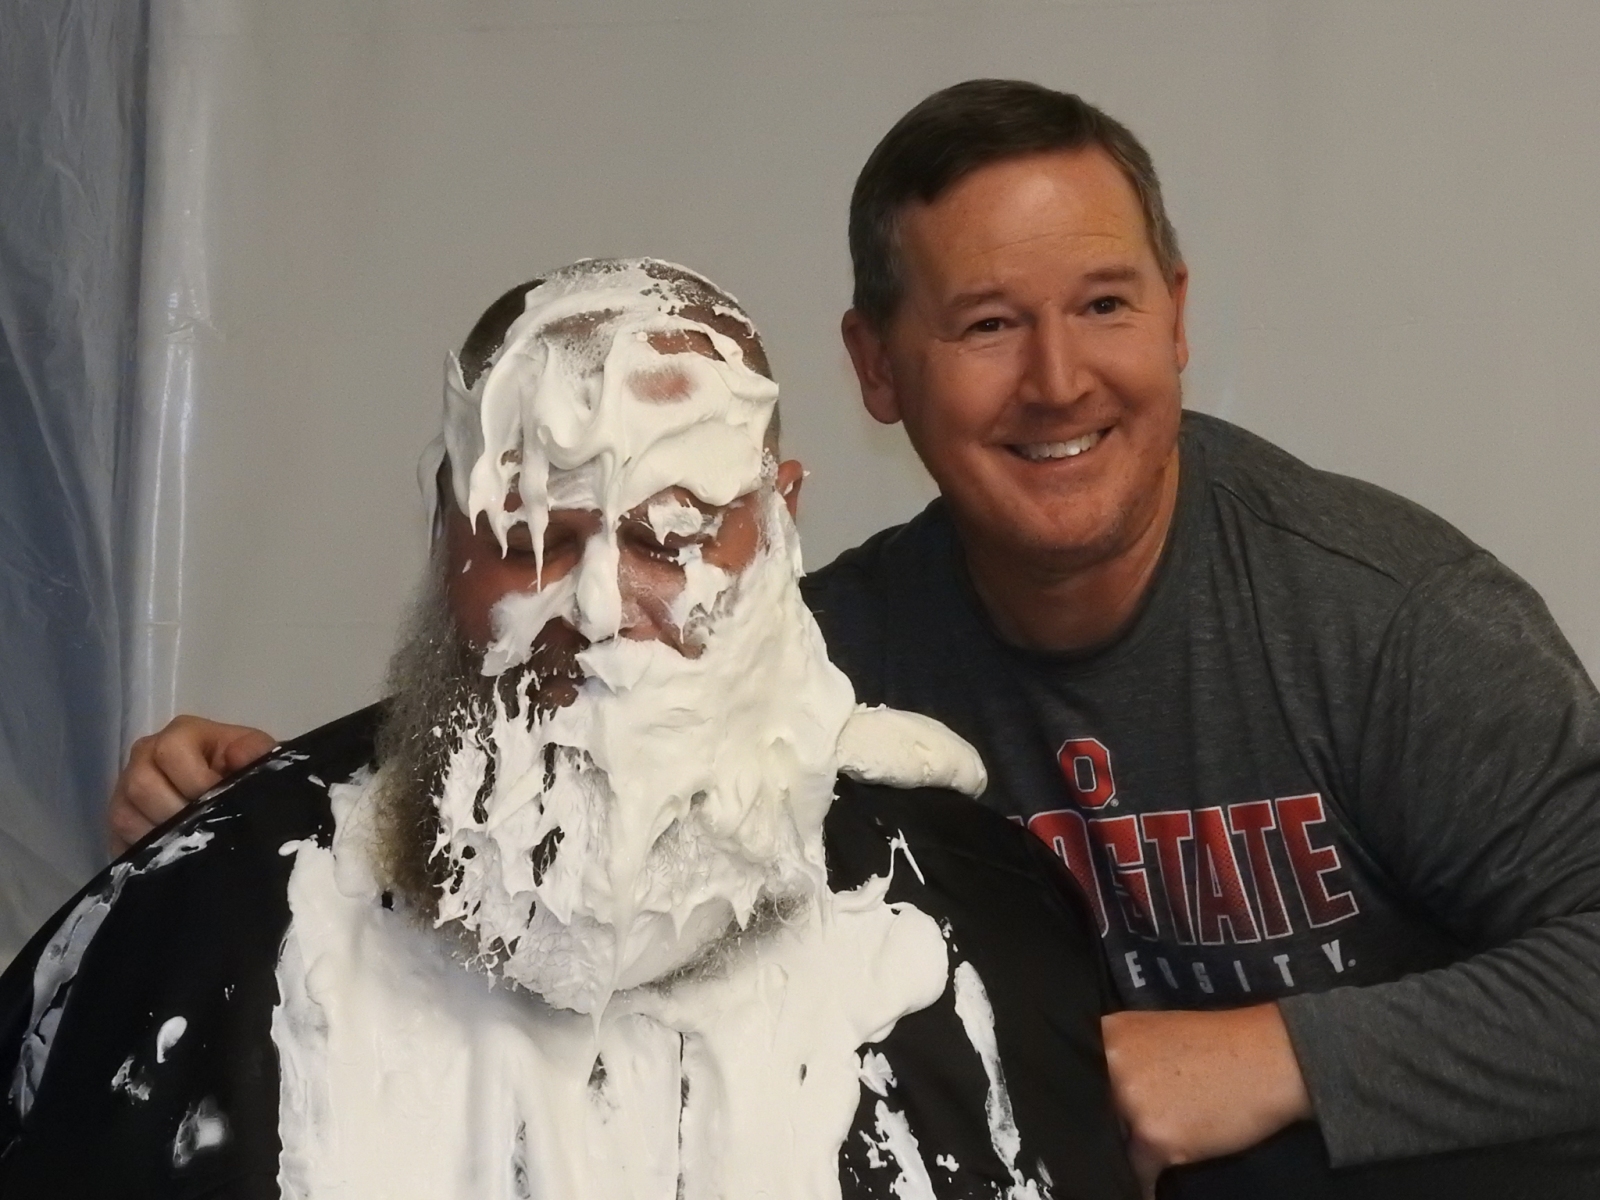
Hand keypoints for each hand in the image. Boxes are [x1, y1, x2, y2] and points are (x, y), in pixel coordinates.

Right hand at [108, 716, 277, 853]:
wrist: (234, 797)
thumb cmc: (244, 773)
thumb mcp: (258, 758)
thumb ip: (255, 754)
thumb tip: (239, 756)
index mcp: (180, 734)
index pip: (171, 752)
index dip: (197, 781)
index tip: (221, 800)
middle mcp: (144, 754)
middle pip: (142, 786)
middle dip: (178, 813)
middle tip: (205, 827)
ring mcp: (125, 788)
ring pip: (125, 816)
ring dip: (161, 833)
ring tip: (191, 840)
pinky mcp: (118, 819)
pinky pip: (118, 838)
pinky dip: (145, 848)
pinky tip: (171, 852)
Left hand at [1101, 1003, 1310, 1196]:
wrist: (1271, 1058)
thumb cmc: (1220, 1045)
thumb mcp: (1154, 1034)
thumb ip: (1122, 1057)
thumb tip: (1100, 1093)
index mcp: (1107, 1035)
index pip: (1077, 1075)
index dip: (1085, 1101)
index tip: (1095, 1116)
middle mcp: (1112, 1065)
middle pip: (1091, 1111)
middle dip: (1107, 1128)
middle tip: (1131, 1133)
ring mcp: (1130, 1101)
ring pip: (1113, 1144)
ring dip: (1127, 1153)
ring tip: (1153, 1148)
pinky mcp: (1155, 1137)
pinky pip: (1138, 1173)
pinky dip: (1146, 1183)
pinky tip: (1153, 1183)